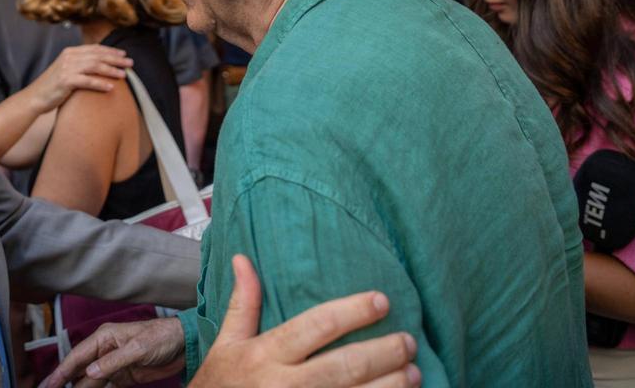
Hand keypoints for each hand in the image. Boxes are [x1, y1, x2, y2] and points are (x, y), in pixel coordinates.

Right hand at [28, 45, 132, 113]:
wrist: (35, 97)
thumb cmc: (53, 86)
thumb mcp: (66, 70)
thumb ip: (79, 64)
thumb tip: (99, 64)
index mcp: (70, 52)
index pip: (95, 48)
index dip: (111, 51)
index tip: (124, 54)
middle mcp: (69, 57)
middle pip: (98, 56)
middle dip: (116, 59)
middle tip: (130, 63)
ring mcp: (67, 68)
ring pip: (95, 66)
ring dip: (111, 70)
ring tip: (124, 74)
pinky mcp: (65, 81)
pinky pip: (87, 81)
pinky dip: (100, 84)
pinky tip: (111, 87)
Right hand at [40, 316, 183, 387]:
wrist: (185, 344)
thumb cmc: (162, 337)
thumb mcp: (138, 348)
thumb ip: (113, 361)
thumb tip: (90, 373)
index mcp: (104, 338)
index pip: (77, 356)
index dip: (61, 371)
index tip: (49, 385)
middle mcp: (104, 351)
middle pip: (78, 370)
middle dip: (64, 382)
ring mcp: (112, 365)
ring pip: (89, 381)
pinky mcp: (123, 377)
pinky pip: (104, 387)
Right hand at [45, 255, 419, 387]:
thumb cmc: (221, 385)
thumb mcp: (226, 344)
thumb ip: (243, 304)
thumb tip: (242, 259)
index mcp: (265, 354)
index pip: (316, 327)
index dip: (352, 312)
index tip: (381, 300)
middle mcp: (284, 384)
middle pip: (344, 366)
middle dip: (383, 352)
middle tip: (409, 341)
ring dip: (391, 386)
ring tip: (414, 373)